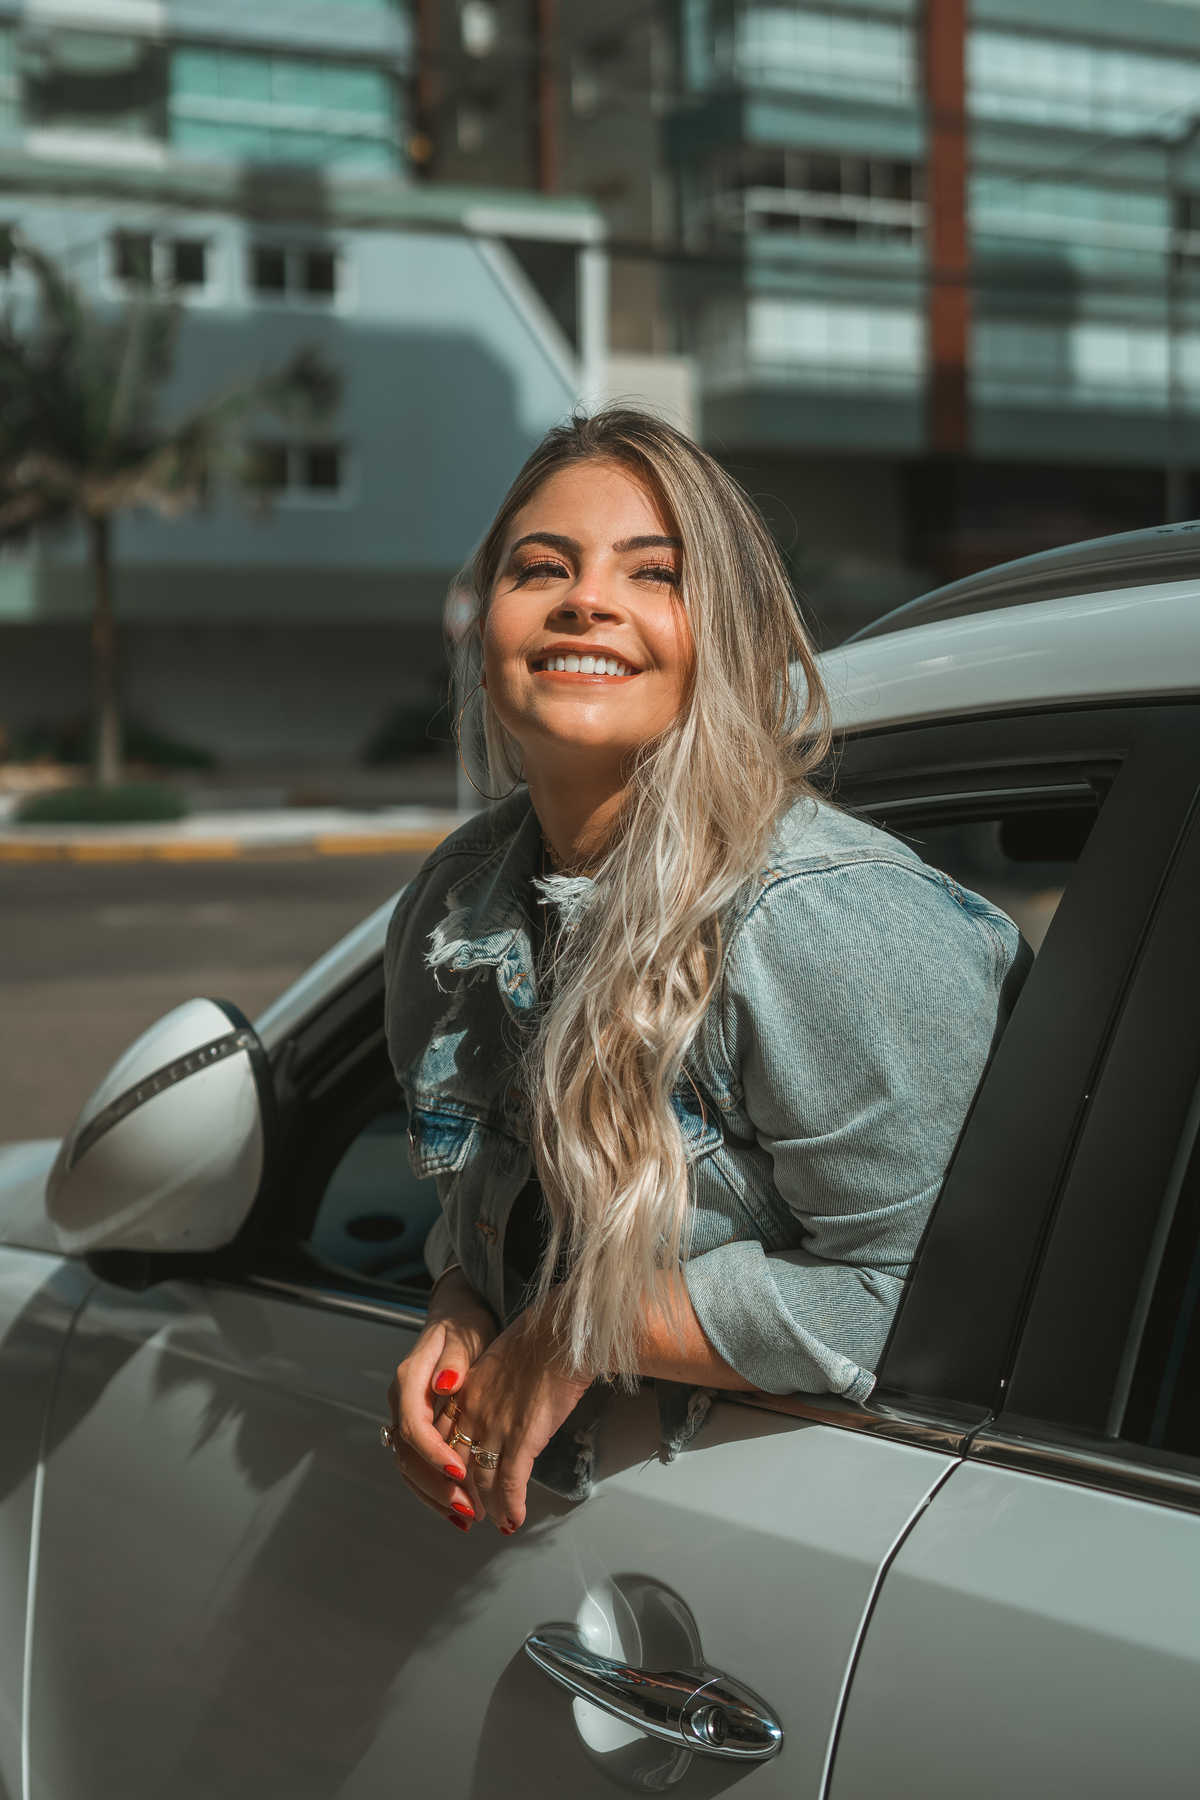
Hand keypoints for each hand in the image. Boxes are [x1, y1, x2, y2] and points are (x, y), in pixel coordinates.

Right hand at [387, 1269, 497, 1531]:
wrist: (456, 1319)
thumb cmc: (464, 1326)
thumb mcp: (464, 1334)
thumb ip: (454, 1360)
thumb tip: (445, 1383)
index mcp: (409, 1380)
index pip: (413, 1424)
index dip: (433, 1452)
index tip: (459, 1470)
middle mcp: (400, 1403)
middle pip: (407, 1454)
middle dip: (436, 1484)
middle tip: (468, 1507)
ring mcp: (405, 1419)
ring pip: (409, 1467)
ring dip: (435, 1495)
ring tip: (466, 1517)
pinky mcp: (416, 1431)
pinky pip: (417, 1468)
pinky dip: (434, 1492)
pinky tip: (456, 1510)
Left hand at [438, 1301, 589, 1534]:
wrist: (560, 1334)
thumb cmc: (536, 1342)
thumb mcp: (495, 1363)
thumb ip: (483, 1391)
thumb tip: (488, 1410)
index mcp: (463, 1394)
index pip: (442, 1441)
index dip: (445, 1468)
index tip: (452, 1481)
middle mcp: (473, 1414)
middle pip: (456, 1466)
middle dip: (461, 1494)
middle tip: (469, 1511)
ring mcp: (496, 1428)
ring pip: (482, 1481)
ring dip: (488, 1507)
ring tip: (495, 1520)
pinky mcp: (523, 1439)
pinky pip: (511, 1484)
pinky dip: (511, 1506)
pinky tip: (514, 1518)